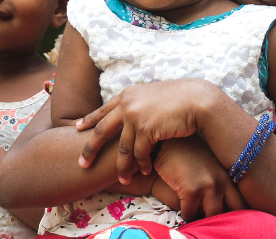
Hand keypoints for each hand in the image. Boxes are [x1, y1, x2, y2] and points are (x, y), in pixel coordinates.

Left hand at [76, 79, 217, 183]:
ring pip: (122, 149)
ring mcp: (135, 116)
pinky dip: (142, 164)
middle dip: (90, 149)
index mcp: (128, 95)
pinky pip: (139, 153)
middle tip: (82, 164)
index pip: (103, 110)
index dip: (89, 120)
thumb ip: (139, 104)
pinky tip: (145, 171)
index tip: (77, 128)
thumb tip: (131, 114)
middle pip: (101, 131)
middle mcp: (127, 104)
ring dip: (122, 166)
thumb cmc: (180, 98)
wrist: (197, 99)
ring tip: (122, 178)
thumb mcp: (153, 96)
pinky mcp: (146, 129)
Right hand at [154, 136, 247, 219]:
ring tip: (197, 211)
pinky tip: (183, 206)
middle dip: (222, 217)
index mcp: (231, 175)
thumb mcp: (214, 164)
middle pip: (231, 212)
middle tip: (211, 214)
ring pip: (211, 215)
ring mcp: (209, 185)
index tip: (227, 213)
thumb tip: (228, 202)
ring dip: (203, 217)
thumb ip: (223, 181)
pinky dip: (186, 213)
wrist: (172, 141)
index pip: (243, 202)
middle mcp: (224, 181)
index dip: (236, 212)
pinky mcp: (192, 190)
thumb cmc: (191, 152)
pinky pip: (190, 213)